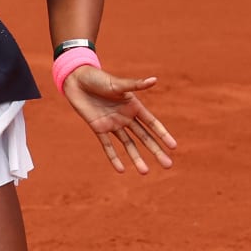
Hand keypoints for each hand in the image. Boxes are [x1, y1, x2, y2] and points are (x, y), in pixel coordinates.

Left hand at [62, 67, 176, 173]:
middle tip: (168, 165)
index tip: (173, 146)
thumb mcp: (117, 84)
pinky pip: (107, 146)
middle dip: (156, 151)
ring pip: (128, 144)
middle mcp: (126, 117)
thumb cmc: (98, 79)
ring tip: (145, 172)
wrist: (76, 81)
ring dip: (136, 158)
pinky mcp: (99, 128)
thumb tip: (154, 79)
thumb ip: (135, 85)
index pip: (152, 123)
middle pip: (144, 137)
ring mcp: (113, 124)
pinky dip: (113, 158)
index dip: (162, 134)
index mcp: (133, 106)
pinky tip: (121, 170)